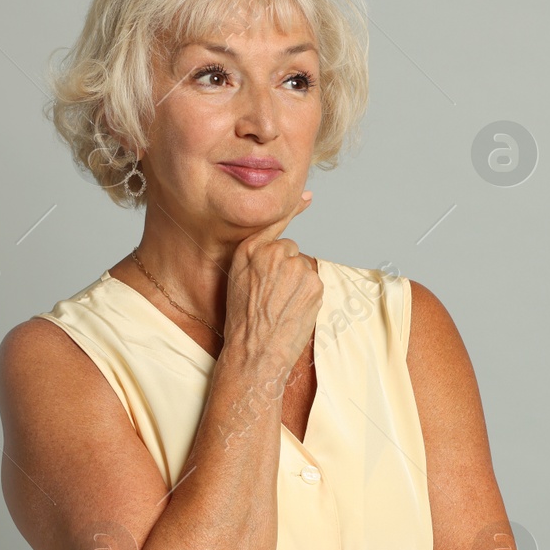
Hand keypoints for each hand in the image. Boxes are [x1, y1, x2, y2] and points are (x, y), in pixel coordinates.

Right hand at [223, 191, 322, 369]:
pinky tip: (292, 310)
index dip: (292, 209)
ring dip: (296, 283)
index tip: (306, 197)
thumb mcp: (236, 276)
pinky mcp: (313, 284)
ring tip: (279, 305)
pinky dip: (306, 295)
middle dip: (285, 268)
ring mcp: (296, 268)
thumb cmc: (242, 318)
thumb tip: (282, 226)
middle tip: (271, 294)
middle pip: (290, 251)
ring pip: (302, 268)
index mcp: (252, 249)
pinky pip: (313, 283)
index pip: (276, 223)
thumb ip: (255, 249)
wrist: (255, 352)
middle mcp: (274, 254)